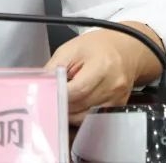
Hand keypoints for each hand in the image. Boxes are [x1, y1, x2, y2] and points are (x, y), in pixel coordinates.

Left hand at [44, 25, 158, 125]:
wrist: (125, 49)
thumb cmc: (98, 47)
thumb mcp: (71, 49)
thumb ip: (54, 67)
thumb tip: (41, 83)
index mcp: (102, 66)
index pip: (77, 90)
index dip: (59, 94)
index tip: (47, 93)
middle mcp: (113, 85)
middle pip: (80, 106)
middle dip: (61, 104)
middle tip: (49, 98)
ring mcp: (117, 99)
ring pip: (85, 117)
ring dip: (70, 112)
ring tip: (62, 100)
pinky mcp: (118, 107)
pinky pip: (93, 118)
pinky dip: (80, 114)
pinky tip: (74, 104)